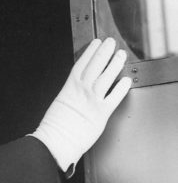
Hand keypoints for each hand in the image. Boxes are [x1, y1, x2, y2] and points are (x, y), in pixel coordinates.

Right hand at [32, 38, 131, 171]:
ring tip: (120, 55)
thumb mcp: (60, 102)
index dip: (90, 51)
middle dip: (104, 52)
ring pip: (107, 76)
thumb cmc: (55, 125)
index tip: (96, 43)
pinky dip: (122, 87)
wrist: (56, 140)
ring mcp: (92, 100)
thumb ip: (71, 93)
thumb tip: (78, 89)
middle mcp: (82, 90)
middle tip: (111, 43)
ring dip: (115, 64)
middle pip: (96, 65)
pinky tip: (126, 80)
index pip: (82, 63)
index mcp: (69, 86)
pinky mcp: (102, 112)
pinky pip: (115, 97)